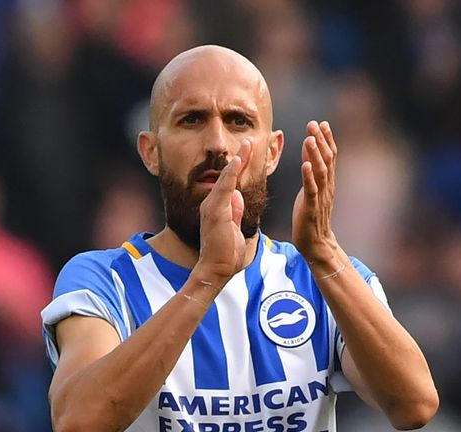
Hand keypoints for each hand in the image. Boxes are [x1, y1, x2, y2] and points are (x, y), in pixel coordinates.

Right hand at [197, 140, 251, 280]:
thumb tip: (238, 196)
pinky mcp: (215, 211)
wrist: (216, 270)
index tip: (248, 153)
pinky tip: (238, 161)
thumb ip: (235, 212)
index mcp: (217, 207)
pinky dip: (231, 173)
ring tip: (246, 144)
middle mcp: (212, 203)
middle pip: (228, 175)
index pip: (230, 182)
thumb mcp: (234, 228)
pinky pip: (224, 187)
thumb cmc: (226, 254)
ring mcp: (212, 206)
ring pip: (226, 177)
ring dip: (237, 160)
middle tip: (248, 141)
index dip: (239, 167)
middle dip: (239, 157)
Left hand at [292, 121, 338, 263]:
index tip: (321, 123)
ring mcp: (320, 197)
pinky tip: (305, 164)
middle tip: (314, 124)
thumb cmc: (311, 216)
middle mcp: (327, 187)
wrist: (316, 243)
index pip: (330, 156)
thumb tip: (307, 151)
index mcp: (327, 182)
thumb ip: (310, 171)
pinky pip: (311, 190)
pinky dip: (309, 176)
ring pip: (320, 171)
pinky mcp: (311, 208)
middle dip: (321, 141)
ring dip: (315, 154)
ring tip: (309, 138)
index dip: (326, 139)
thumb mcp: (311, 189)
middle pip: (327, 160)